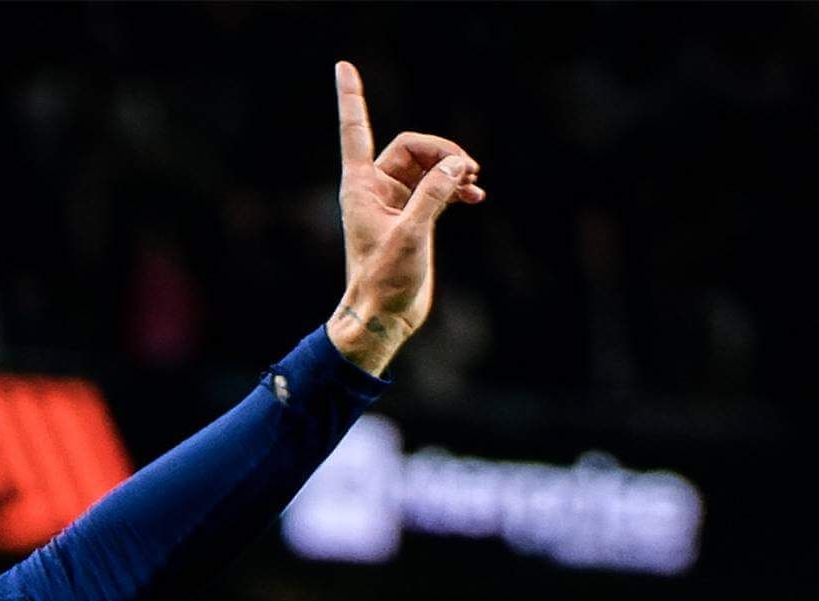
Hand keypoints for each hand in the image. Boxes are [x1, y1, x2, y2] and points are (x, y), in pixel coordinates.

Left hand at [325, 62, 481, 374]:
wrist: (383, 317)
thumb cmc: (384, 281)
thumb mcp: (411, 235)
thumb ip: (434, 196)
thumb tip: (457, 165)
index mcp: (361, 187)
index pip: (355, 130)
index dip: (351, 98)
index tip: (343, 66)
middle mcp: (375, 189)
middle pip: (412, 146)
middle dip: (442, 151)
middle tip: (468, 170)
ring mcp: (395, 202)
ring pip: (429, 165)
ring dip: (453, 167)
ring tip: (475, 182)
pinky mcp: (413, 216)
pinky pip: (438, 186)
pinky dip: (456, 186)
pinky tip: (475, 195)